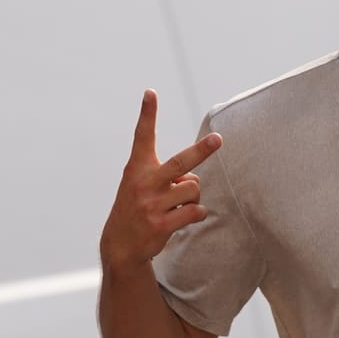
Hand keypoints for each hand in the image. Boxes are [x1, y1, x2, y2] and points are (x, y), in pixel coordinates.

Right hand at [100, 89, 222, 268]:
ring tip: (179, 204)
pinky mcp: (160, 224)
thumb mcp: (139, 185)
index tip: (150, 93)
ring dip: (194, 196)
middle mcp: (143, 183)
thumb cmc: (136, 208)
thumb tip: (193, 178)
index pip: (142, 136)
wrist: (120, 245)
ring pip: (193, 188)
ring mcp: (151, 205)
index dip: (147, 114)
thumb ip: (165, 175)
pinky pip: (194, 211)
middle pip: (180, 162)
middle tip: (218, 139)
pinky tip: (187, 217)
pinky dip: (198, 213)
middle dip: (201, 150)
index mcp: (137, 168)